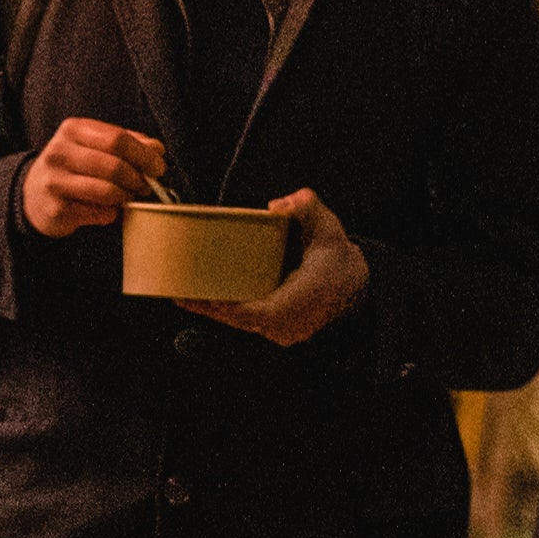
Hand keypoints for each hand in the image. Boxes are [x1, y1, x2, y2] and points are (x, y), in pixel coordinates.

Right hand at [17, 115, 167, 237]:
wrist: (34, 195)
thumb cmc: (73, 167)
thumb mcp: (94, 146)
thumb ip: (127, 143)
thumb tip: (157, 149)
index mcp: (72, 130)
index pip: (117, 138)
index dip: (144, 155)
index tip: (158, 167)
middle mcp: (59, 152)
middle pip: (114, 165)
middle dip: (138, 178)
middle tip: (146, 186)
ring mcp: (55, 181)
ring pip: (108, 191)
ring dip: (126, 197)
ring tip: (128, 196)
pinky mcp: (56, 208)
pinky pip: (100, 213)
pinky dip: (112, 213)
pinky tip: (108, 208)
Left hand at [181, 189, 368, 347]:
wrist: (359, 286)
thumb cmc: (339, 259)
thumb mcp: (327, 227)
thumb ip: (306, 207)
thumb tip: (278, 205)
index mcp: (302, 300)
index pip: (258, 313)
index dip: (228, 308)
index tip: (202, 297)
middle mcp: (291, 324)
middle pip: (242, 320)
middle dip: (210, 307)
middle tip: (179, 293)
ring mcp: (286, 332)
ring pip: (243, 324)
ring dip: (215, 311)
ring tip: (182, 296)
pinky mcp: (281, 331)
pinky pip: (248, 324)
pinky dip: (227, 312)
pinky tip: (202, 302)